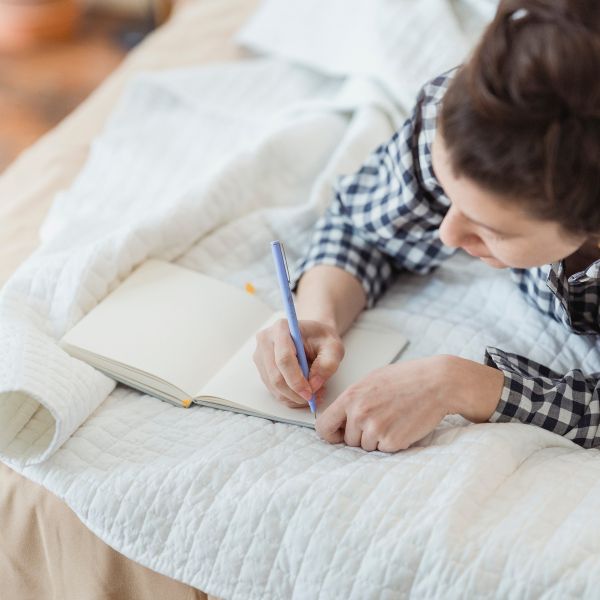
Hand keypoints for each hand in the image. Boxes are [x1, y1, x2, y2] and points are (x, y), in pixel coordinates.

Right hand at [253, 318, 344, 408]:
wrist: (312, 336)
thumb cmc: (321, 338)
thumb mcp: (334, 347)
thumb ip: (328, 364)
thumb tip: (313, 385)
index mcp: (281, 328)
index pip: (284, 359)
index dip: (296, 380)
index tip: (310, 393)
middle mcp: (266, 340)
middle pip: (275, 376)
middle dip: (295, 393)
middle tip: (314, 398)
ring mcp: (261, 355)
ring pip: (273, 387)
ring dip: (294, 397)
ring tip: (314, 393)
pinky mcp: (262, 368)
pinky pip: (274, 390)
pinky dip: (290, 397)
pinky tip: (304, 392)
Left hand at [315, 355, 504, 451]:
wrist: (437, 383)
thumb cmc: (406, 379)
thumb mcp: (371, 381)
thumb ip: (353, 400)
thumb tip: (339, 418)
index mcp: (350, 397)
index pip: (323, 426)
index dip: (331, 434)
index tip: (338, 434)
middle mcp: (359, 414)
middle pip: (348, 441)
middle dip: (360, 436)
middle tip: (380, 420)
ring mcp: (375, 429)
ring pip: (366, 447)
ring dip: (377, 439)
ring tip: (393, 419)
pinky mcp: (392, 441)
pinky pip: (384, 450)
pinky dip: (393, 442)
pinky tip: (403, 425)